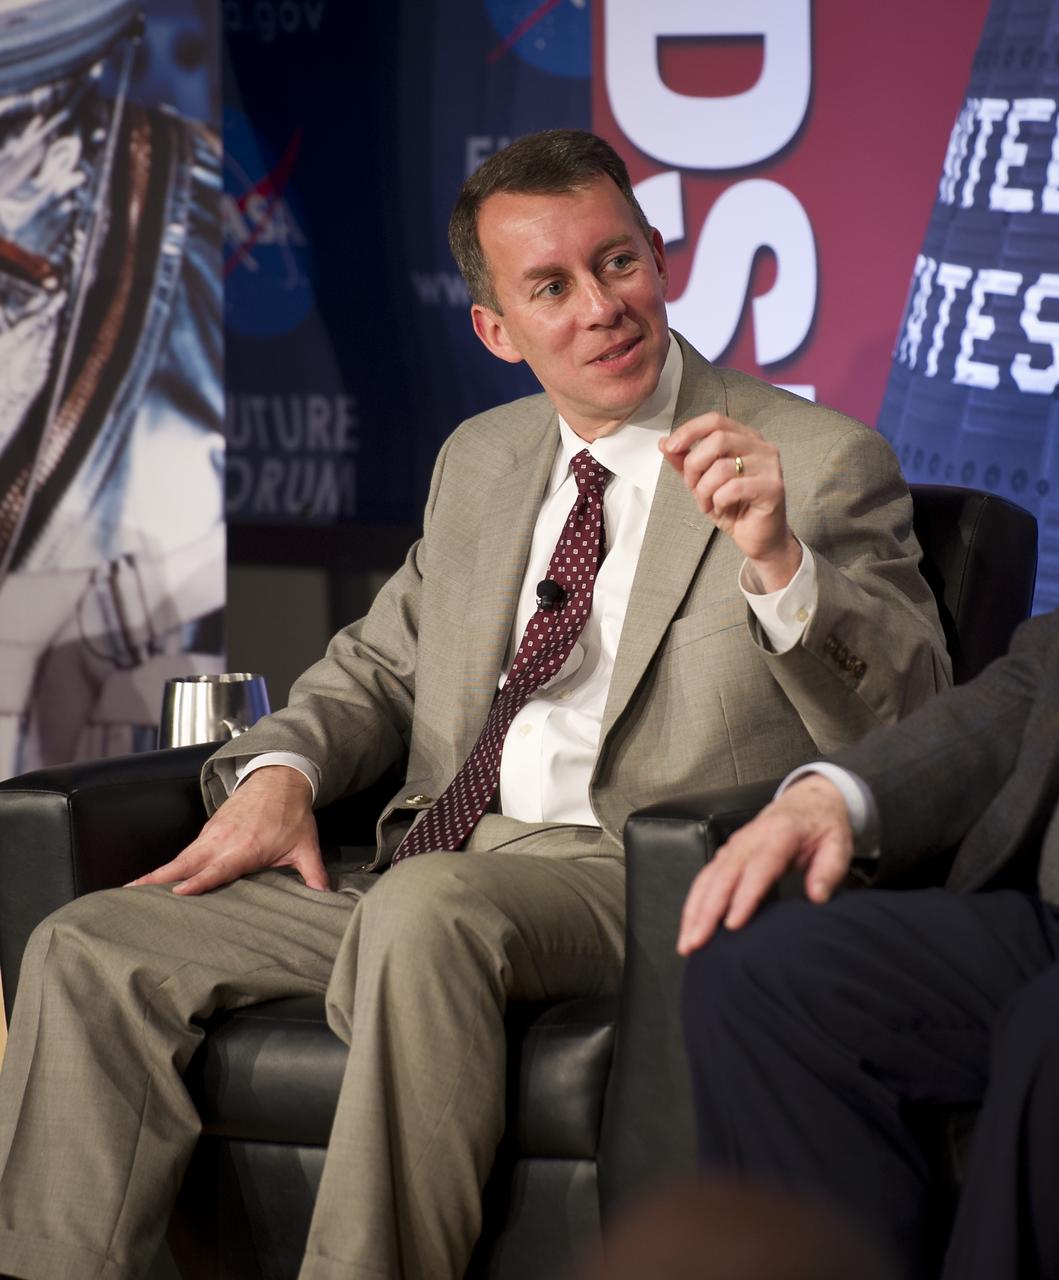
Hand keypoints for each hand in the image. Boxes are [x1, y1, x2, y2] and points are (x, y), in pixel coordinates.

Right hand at [126, 765, 327, 895]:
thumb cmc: (291, 813)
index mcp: (245, 847)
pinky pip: (186, 851)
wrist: (280, 777)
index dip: (198, 881)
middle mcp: (223, 840)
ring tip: (132, 890)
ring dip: (157, 873)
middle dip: (158, 879)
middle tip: (130, 894)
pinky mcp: (210, 830)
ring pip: (181, 857)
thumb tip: (325, 896)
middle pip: (185, 863)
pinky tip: (157, 879)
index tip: (177, 892)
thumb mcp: (306, 845)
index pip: (217, 868)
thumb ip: (313, 873)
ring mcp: (213, 834)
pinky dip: (169, 865)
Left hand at [661, 412, 800, 590]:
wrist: (759, 538)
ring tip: (707, 504)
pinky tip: (722, 509)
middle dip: (694, 465)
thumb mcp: (701, 483)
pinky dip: (719, 501)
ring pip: (722, 467)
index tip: (671, 447)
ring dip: (704, 490)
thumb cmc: (733, 507)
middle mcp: (761, 446)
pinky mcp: (773, 487)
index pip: (715, 420)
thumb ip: (684, 462)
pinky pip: (733, 488)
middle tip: (691, 487)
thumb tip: (663, 443)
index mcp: (745, 438)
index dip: (690, 430)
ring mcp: (770, 466)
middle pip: (718, 439)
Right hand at [676, 775, 853, 954]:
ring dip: (694, 911)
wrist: (808, 801)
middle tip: (697, 943)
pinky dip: (694, 903)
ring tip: (687, 943)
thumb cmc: (823, 827)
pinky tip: (689, 926)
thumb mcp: (838, 844)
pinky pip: (705, 879)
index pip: (758, 868)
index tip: (732, 924)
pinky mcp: (726, 855)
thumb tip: (817, 897)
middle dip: (707, 911)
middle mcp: (749, 840)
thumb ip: (829, 870)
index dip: (743, 897)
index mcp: (780, 835)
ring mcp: (734, 846)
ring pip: (708, 879)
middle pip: (723, 876)